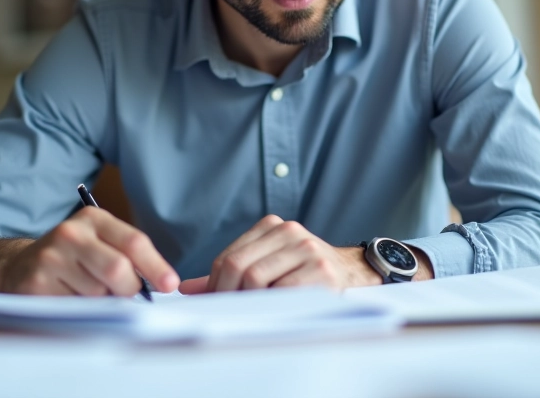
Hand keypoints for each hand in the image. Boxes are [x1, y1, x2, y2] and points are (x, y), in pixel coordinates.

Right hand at [0, 206, 178, 296]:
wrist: (18, 266)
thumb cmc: (72, 258)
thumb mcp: (100, 243)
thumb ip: (128, 256)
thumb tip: (160, 284)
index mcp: (93, 219)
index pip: (134, 242)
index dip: (156, 266)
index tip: (170, 285)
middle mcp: (71, 233)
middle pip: (118, 269)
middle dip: (127, 289)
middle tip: (123, 294)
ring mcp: (51, 257)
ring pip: (97, 293)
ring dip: (100, 301)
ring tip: (84, 290)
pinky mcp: (37, 282)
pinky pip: (75, 307)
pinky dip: (79, 309)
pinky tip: (68, 296)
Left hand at [178, 215, 383, 293]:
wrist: (353, 273)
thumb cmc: (304, 273)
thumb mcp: (268, 265)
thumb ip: (229, 274)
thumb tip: (187, 288)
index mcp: (272, 225)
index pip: (228, 256)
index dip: (216, 285)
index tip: (215, 305)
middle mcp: (289, 231)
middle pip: (238, 266)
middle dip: (227, 294)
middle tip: (228, 313)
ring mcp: (306, 249)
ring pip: (256, 278)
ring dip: (247, 302)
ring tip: (251, 312)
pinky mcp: (321, 270)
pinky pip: (282, 291)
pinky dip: (271, 304)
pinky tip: (274, 310)